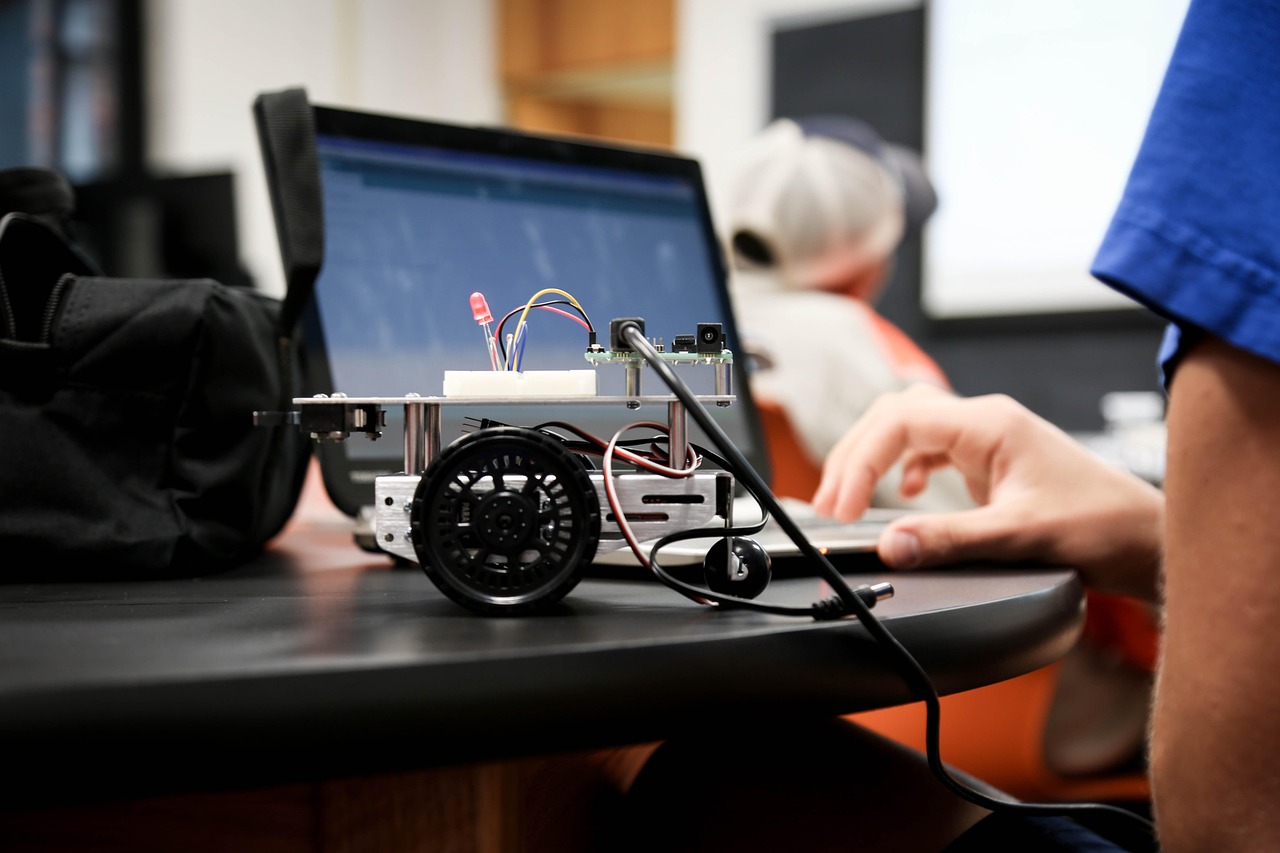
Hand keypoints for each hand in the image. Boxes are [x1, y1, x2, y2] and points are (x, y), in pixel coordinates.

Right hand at [812, 386, 1163, 599]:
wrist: (1145, 539)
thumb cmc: (1100, 528)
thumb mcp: (1018, 537)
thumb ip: (949, 539)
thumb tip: (891, 545)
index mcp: (989, 424)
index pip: (898, 422)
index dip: (859, 462)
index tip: (842, 507)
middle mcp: (985, 421)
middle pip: (894, 415)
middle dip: (854, 455)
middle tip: (830, 503)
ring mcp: (988, 437)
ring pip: (908, 427)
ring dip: (873, 457)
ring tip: (849, 498)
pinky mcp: (991, 458)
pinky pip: (930, 446)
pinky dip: (902, 465)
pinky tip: (904, 495)